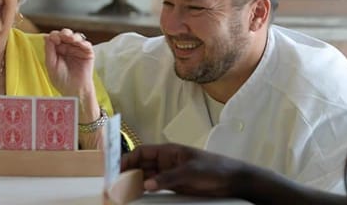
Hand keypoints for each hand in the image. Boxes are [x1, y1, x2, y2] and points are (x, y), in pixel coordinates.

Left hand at [44, 29, 95, 98]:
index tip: (53, 38)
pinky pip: (87, 44)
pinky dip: (83, 42)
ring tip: (71, 38)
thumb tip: (46, 36)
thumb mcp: (51, 64)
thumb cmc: (61, 80)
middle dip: (64, 33)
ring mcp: (78, 49)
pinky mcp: (88, 53)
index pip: (55, 38)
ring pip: (76, 37)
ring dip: (73, 36)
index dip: (54, 36)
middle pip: (65, 34)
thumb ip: (49, 50)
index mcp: (57, 50)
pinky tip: (80, 43)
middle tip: (63, 35)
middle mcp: (67, 47)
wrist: (73, 90)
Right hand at [121, 143, 243, 197]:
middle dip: (128, 172)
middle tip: (115, 183)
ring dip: (135, 182)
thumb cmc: (213, 169)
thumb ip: (168, 178)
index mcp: (168, 151)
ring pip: (146, 176)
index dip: (128, 159)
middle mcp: (166, 161)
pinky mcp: (174, 185)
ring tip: (122, 191)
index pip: (142, 152)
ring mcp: (169, 173)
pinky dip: (145, 190)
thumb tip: (146, 184)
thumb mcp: (190, 172)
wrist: (232, 180)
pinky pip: (155, 186)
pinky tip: (137, 195)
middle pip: (141, 165)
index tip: (116, 169)